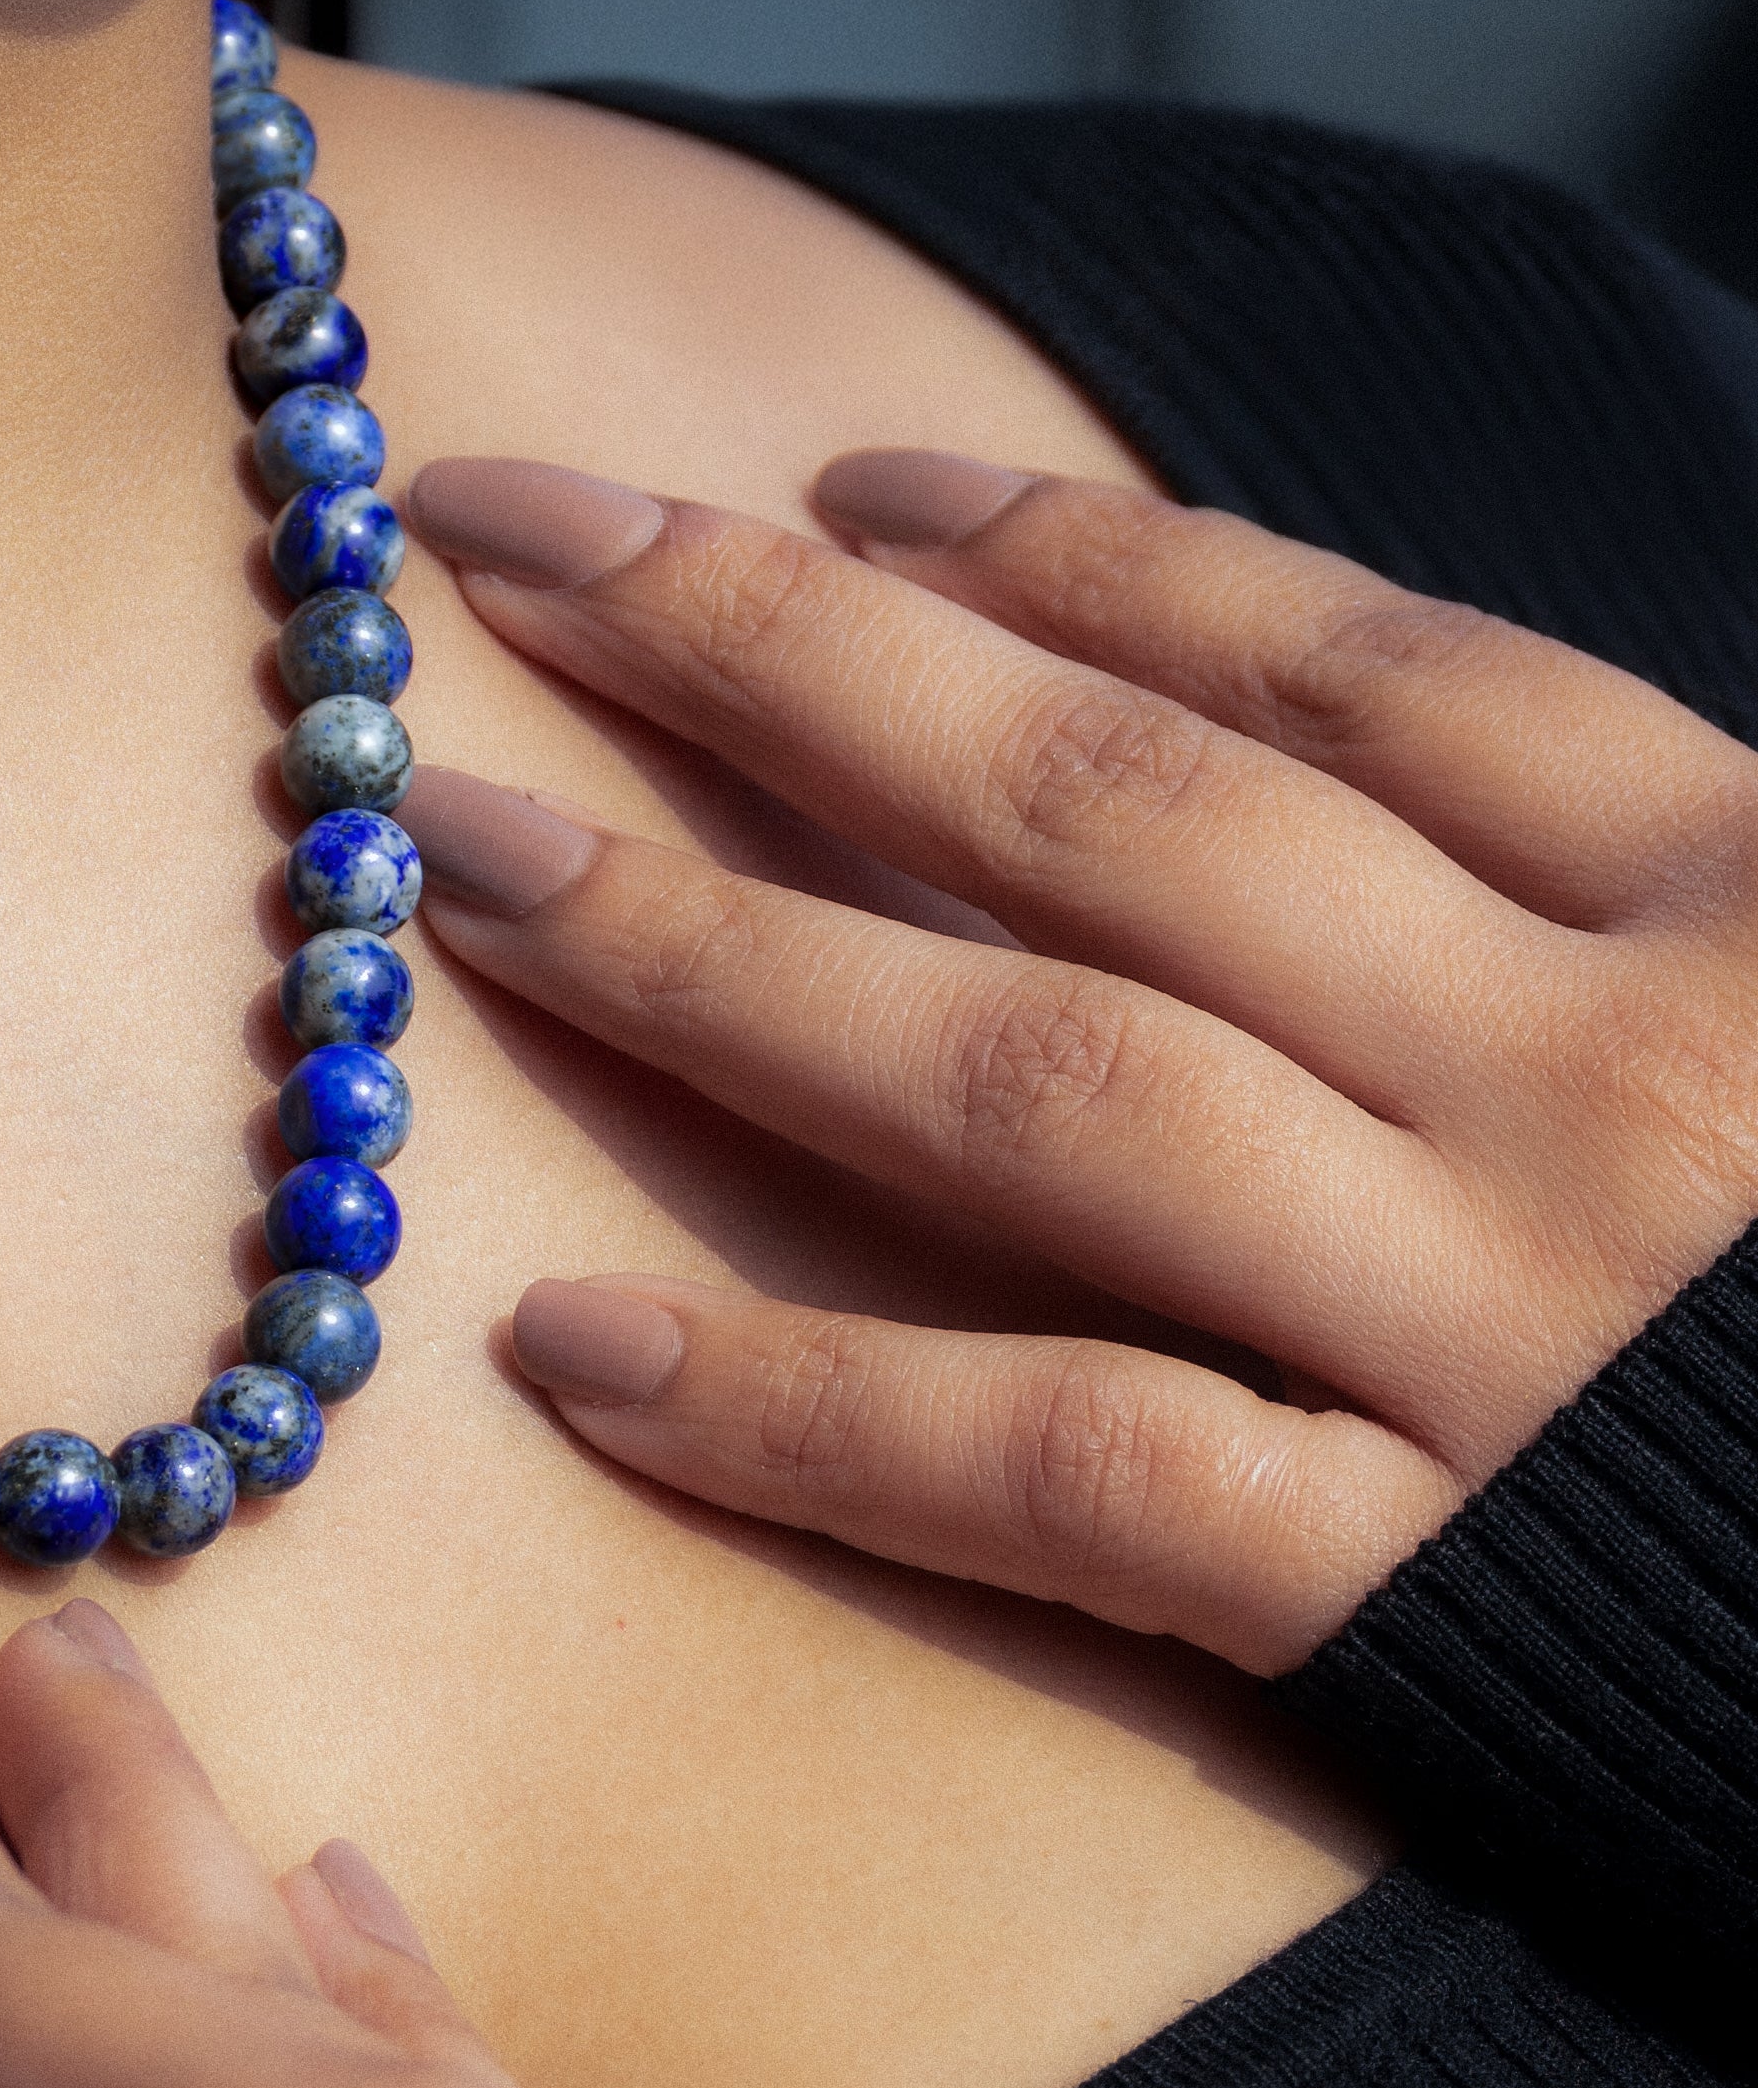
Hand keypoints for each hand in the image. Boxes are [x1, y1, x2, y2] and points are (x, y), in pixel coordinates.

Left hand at [401, 452, 1757, 1674]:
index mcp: (1738, 891)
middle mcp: (1594, 1068)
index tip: (826, 485)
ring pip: (1041, 1085)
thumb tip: (1338, 745)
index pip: (1322, 656)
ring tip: (458, 862)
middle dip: (776, 653)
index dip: (1051, 548)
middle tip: (509, 544)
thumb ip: (1625, 873)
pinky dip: (812, 1417)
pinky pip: (1072, 1474)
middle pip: (1102, 804)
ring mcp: (1504, 1327)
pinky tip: (579, 1355)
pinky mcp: (1446, 1602)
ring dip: (719, 957)